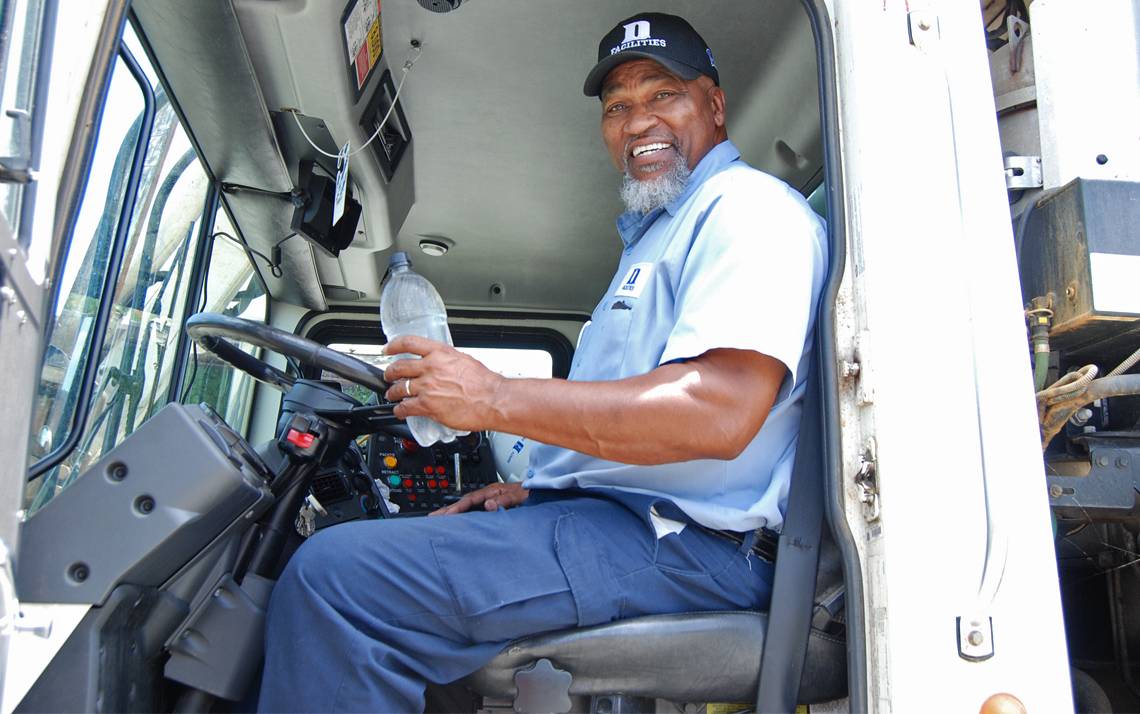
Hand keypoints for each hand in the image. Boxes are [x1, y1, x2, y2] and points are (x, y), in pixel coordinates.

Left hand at [382, 335, 505, 431]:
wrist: (493, 400)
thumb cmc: (484, 383)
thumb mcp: (463, 360)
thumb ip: (446, 360)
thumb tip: (438, 362)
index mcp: (440, 353)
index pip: (408, 343)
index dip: (393, 346)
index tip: (387, 349)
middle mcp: (430, 368)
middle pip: (399, 367)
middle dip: (390, 373)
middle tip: (389, 376)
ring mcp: (427, 387)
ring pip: (399, 388)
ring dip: (393, 393)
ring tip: (393, 395)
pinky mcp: (427, 406)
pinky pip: (405, 408)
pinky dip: (399, 410)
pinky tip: (400, 411)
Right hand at [429, 482, 528, 515]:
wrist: (541, 491)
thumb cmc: (532, 492)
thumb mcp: (520, 496)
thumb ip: (505, 500)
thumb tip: (487, 505)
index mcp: (493, 490)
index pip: (470, 499)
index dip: (457, 508)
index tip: (445, 516)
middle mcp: (488, 494)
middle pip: (464, 502)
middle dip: (447, 510)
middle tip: (431, 518)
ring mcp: (489, 500)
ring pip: (467, 507)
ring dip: (453, 513)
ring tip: (438, 521)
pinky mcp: (492, 506)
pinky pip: (474, 511)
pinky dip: (463, 516)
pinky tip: (458, 523)